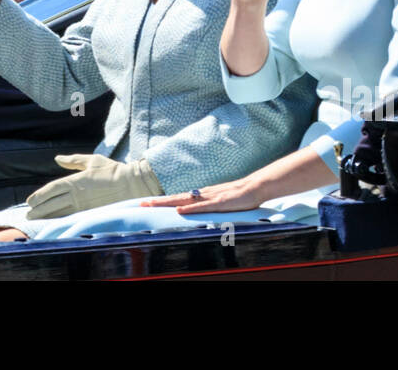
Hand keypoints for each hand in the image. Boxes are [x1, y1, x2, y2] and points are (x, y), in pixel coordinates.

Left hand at [24, 154, 162, 218]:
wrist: (131, 184)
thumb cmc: (112, 170)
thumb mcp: (91, 161)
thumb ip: (73, 160)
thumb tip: (58, 159)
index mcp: (75, 180)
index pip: (52, 189)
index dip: (40, 195)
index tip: (30, 201)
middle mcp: (77, 194)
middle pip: (52, 204)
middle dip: (39, 210)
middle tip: (28, 215)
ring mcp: (84, 206)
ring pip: (60, 213)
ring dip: (47, 217)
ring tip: (36, 221)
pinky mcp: (91, 213)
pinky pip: (72, 218)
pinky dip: (61, 221)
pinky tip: (54, 224)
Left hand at [140, 176, 265, 214]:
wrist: (255, 187)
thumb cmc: (240, 195)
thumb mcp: (221, 201)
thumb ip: (210, 205)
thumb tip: (199, 210)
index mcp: (203, 195)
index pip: (180, 198)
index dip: (164, 201)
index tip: (149, 203)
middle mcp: (203, 194)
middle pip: (177, 198)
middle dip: (159, 201)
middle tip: (142, 204)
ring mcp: (210, 197)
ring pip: (184, 200)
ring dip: (167, 203)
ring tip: (152, 205)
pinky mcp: (219, 202)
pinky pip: (202, 206)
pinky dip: (189, 209)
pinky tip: (179, 210)